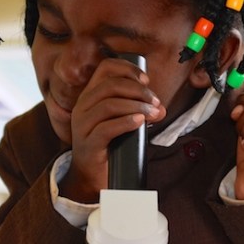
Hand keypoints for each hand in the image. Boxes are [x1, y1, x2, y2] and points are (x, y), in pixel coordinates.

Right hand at [60, 57, 164, 202]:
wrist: (91, 175)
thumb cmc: (109, 144)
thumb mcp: (123, 121)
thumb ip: (139, 111)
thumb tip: (161, 107)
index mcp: (90, 95)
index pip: (105, 68)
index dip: (127, 69)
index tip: (146, 80)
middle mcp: (83, 106)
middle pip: (110, 85)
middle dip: (138, 91)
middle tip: (155, 102)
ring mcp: (83, 125)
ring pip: (108, 105)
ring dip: (136, 106)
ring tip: (152, 114)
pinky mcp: (88, 143)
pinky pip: (106, 128)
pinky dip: (126, 122)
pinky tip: (139, 122)